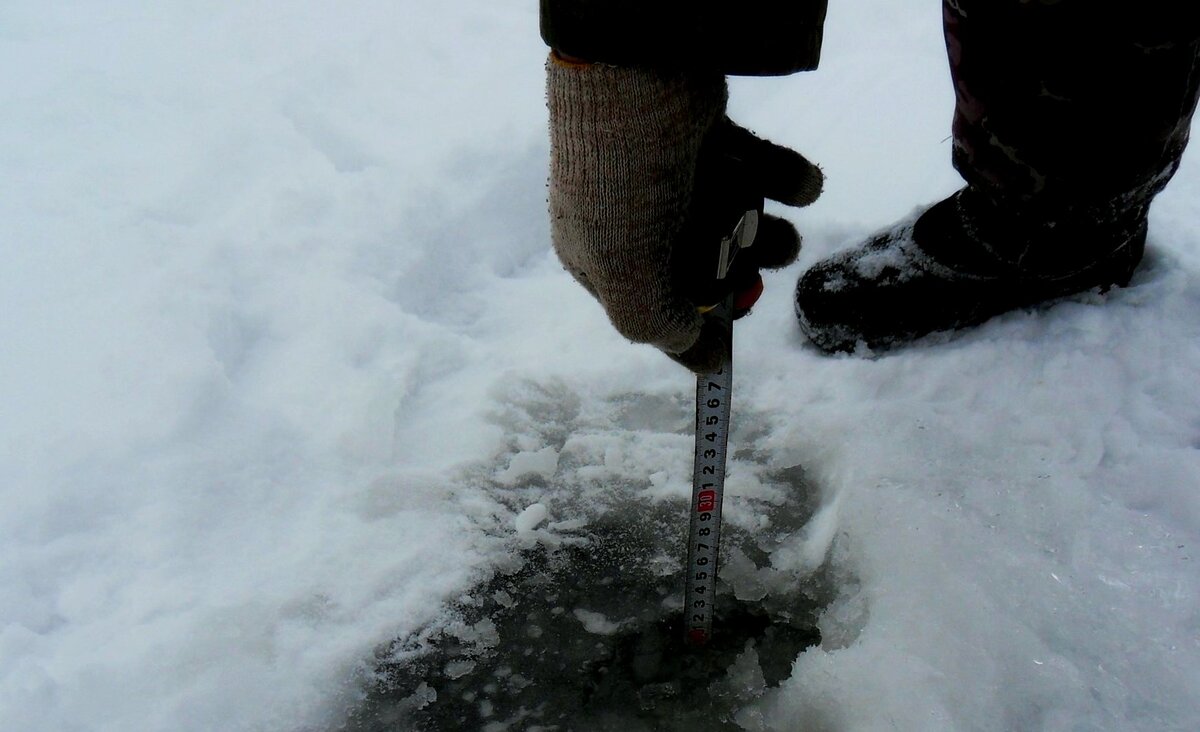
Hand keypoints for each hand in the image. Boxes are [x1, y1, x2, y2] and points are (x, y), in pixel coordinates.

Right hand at [547, 57, 821, 370]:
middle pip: (698, 268)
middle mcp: (634, 218)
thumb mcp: (628, 272)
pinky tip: (803, 185)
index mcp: (600, 254)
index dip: (684, 335)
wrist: (640, 71)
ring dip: (768, 233)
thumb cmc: (624, 181)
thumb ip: (655, 321)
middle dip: (735, 274)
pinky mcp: (708, 136)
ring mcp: (672, 176)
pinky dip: (787, 181)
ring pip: (731, 221)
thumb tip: (694, 349)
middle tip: (757, 271)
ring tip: (783, 232)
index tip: (722, 357)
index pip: (644, 310)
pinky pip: (756, 169)